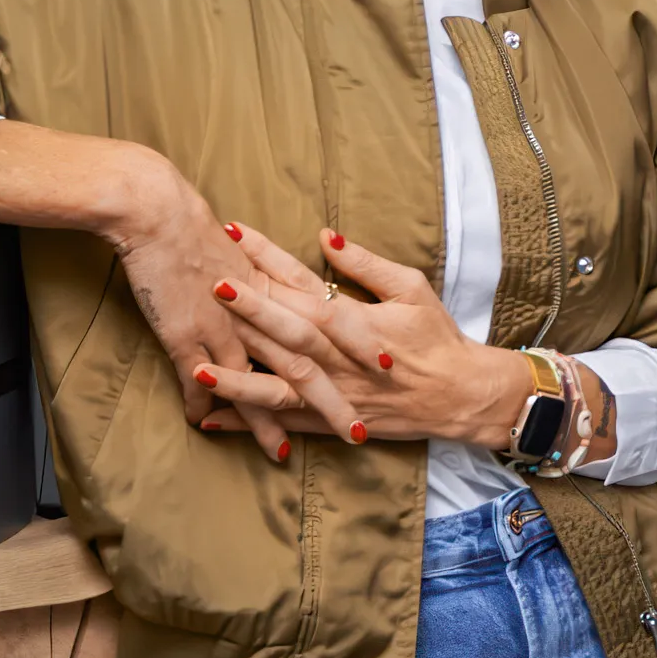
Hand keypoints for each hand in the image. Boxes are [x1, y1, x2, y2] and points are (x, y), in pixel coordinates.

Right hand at [107, 158, 362, 466]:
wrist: (156, 214)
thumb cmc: (193, 222)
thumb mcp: (241, 244)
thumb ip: (264, 264)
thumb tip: (301, 262)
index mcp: (275, 287)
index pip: (328, 322)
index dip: (357, 345)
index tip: (386, 368)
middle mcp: (257, 315)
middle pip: (303, 365)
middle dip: (330, 402)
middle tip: (356, 433)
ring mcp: (223, 330)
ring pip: (256, 385)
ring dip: (268, 421)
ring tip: (281, 453)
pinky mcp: (187, 339)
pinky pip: (198, 384)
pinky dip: (204, 405)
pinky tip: (205, 426)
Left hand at [195, 224, 530, 449]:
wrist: (460, 396)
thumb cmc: (437, 337)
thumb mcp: (410, 289)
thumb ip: (365, 264)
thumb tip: (325, 236)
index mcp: (352, 320)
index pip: (302, 282)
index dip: (268, 257)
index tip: (236, 233)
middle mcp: (336, 358)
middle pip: (285, 330)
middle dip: (246, 309)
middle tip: (208, 284)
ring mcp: (331, 393)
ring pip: (278, 386)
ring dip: (237, 379)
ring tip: (196, 369)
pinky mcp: (329, 420)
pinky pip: (283, 424)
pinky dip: (248, 423)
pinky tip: (211, 419)